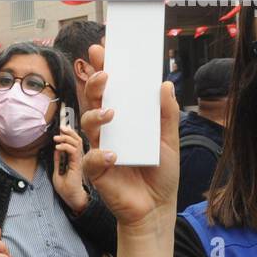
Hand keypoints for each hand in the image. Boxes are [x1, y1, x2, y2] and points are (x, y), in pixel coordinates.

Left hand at [51, 125, 87, 211]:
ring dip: (66, 137)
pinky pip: (73, 152)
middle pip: (77, 140)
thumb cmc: (67, 189)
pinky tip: (58, 147)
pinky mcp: (77, 165)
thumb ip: (58, 160)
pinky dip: (65, 147)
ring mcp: (78, 161)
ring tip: (57, 137)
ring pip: (76, 143)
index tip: (62, 128)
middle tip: (62, 127)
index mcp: (74, 159)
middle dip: (69, 131)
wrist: (72, 199)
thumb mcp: (57, 172)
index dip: (69, 134)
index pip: (74, 142)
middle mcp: (78, 158)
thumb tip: (56, 149)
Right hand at [79, 43, 180, 228]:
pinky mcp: (97, 172)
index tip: (103, 49)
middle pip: (93, 100)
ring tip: (111, 112)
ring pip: (87, 124)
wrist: (157, 207)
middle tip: (104, 73)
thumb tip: (165, 84)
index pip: (112, 90)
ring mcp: (100, 148)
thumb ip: (167, 114)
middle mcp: (109, 130)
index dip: (105, 69)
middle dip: (94, 82)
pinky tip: (113, 154)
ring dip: (96, 114)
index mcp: (125, 119)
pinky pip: (91, 160)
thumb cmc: (160, 172)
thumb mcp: (170, 140)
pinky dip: (100, 155)